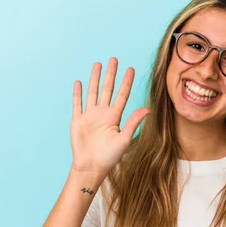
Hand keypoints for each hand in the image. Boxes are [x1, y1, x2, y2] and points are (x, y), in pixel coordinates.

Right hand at [70, 57, 149, 175]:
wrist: (91, 166)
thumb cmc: (109, 157)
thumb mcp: (124, 139)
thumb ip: (133, 122)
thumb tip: (148, 109)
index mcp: (114, 117)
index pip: (122, 95)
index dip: (126, 82)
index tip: (131, 69)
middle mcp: (103, 113)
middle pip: (107, 89)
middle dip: (111, 74)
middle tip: (114, 59)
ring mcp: (90, 116)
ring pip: (93, 92)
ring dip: (95, 79)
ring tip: (98, 65)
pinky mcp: (78, 120)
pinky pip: (77, 104)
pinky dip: (77, 93)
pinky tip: (78, 82)